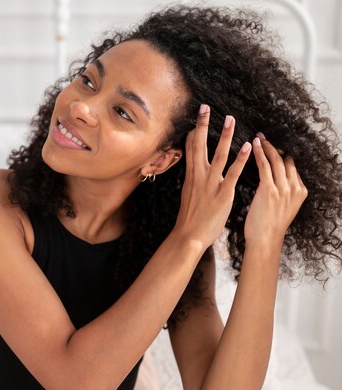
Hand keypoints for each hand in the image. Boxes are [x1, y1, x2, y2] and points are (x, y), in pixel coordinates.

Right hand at [173, 105, 251, 247]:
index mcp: (190, 177)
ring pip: (218, 155)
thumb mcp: (188, 196)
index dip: (192, 132)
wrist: (188, 236)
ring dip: (224, 136)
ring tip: (230, 119)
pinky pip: (232, 173)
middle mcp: (198, 176)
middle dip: (202, 125)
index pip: (190, 149)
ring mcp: (210, 184)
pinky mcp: (222, 193)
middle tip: (205, 107)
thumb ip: (192, 182)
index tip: (196, 117)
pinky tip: (247, 147)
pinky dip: (240, 159)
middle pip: (199, 145)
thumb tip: (193, 173)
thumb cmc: (189, 220)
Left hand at [244, 133, 307, 245]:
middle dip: (274, 147)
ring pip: (276, 161)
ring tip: (258, 137)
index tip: (272, 147)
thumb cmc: (268, 227)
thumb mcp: (282, 208)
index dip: (282, 156)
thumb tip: (275, 182)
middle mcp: (294, 188)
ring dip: (266, 147)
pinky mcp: (269, 190)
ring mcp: (283, 189)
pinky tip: (253, 145)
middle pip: (286, 161)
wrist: (264, 240)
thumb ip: (283, 194)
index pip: (292, 168)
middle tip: (264, 137)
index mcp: (300, 192)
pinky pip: (265, 166)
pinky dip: (259, 154)